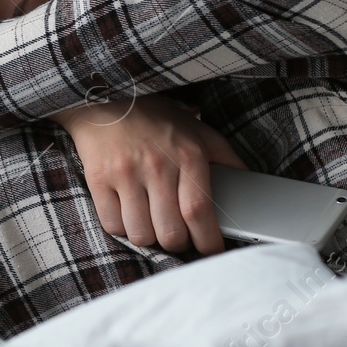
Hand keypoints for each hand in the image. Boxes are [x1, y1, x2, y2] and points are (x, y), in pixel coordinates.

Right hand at [51, 94, 246, 255]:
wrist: (104, 98)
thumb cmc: (155, 119)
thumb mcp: (198, 131)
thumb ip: (226, 159)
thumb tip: (249, 186)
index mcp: (187, 154)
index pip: (199, 212)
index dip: (207, 241)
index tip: (210, 249)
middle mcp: (156, 164)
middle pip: (171, 232)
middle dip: (178, 243)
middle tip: (178, 234)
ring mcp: (124, 172)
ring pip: (141, 234)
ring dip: (149, 236)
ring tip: (151, 221)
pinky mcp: (98, 178)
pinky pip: (112, 225)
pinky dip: (122, 227)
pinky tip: (128, 212)